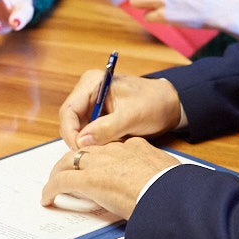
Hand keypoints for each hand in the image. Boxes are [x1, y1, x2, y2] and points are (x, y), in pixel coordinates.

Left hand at [41, 138, 178, 218]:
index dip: (103, 158)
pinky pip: (62, 182)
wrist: (168, 194)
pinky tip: (47, 198)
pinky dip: (51, 189)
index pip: (112, 148)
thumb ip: (161, 174)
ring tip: (54, 183)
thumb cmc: (173, 188)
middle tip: (70, 171)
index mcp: (135, 147)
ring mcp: (100, 164)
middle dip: (75, 160)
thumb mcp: (169, 174)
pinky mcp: (88, 180)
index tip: (102, 167)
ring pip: (69, 161)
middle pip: (87, 150)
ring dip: (59, 172)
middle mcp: (114, 151)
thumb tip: (166, 183)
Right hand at [59, 71, 181, 148]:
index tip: (79, 149)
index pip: (69, 110)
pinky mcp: (99, 116)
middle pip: (71, 121)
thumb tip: (82, 141)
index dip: (70, 132)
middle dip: (80, 139)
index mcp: (92, 83)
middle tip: (92, 155)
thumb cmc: (154, 103)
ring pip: (80, 130)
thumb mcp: (132, 116)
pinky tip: (111, 146)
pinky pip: (90, 133)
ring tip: (107, 148)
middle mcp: (88, 92)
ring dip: (90, 142)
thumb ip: (107, 128)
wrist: (170, 104)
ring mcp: (93, 105)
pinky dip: (98, 142)